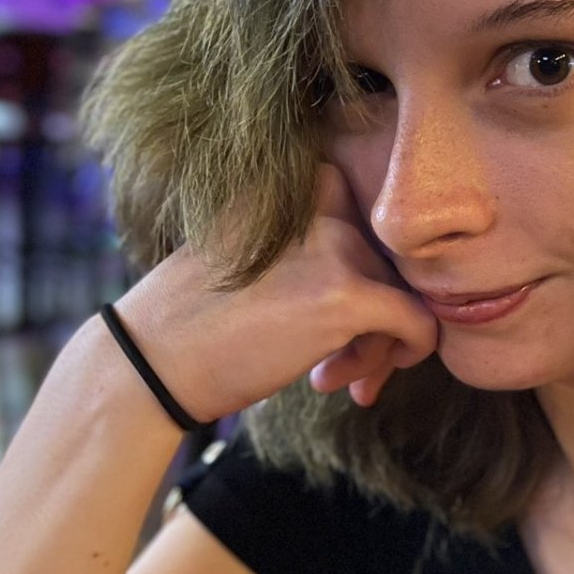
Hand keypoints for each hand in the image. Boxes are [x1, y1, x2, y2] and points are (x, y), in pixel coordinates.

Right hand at [113, 166, 438, 420]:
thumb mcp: (257, 261)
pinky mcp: (348, 295)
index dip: (368, 270)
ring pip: (404, 294)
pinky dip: (409, 352)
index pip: (369, 219)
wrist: (155, 360)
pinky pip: (418, 321)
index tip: (345, 314)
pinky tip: (360, 385)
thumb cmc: (201, 324)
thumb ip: (314, 253)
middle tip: (341, 363)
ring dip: (378, 345)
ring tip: (332, 378)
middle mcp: (317, 203)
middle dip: (375, 318)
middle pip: (388, 261)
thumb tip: (389, 285)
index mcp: (293, 188)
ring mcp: (335, 246)